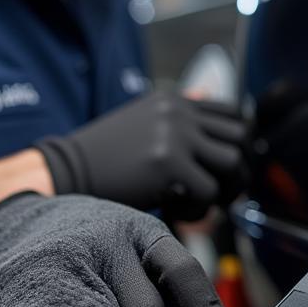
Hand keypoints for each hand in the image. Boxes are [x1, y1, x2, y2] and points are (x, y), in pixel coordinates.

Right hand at [35, 91, 248, 217]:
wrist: (64, 172)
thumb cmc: (104, 157)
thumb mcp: (142, 120)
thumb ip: (177, 115)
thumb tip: (207, 96)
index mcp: (175, 101)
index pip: (234, 113)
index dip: (238, 144)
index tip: (226, 168)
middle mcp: (179, 112)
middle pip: (242, 136)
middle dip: (239, 168)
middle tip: (221, 191)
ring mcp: (175, 135)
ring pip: (234, 163)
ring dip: (225, 189)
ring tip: (200, 201)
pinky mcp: (168, 163)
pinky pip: (209, 192)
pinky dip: (199, 210)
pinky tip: (176, 210)